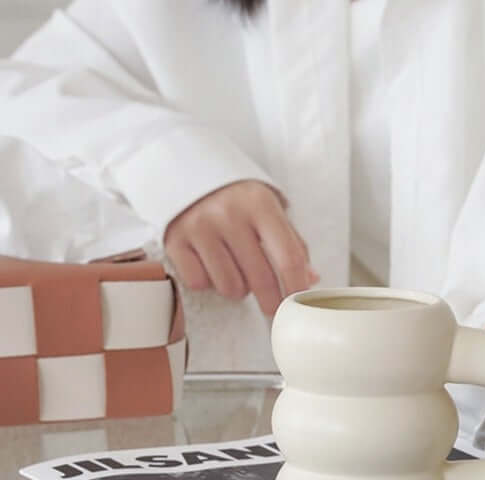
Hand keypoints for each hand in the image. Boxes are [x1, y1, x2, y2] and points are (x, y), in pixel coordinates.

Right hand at [164, 180, 317, 315]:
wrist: (186, 168)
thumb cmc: (236, 197)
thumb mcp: (268, 209)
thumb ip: (291, 243)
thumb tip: (310, 279)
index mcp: (260, 204)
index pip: (288, 258)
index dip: (296, 287)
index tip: (297, 304)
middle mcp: (229, 214)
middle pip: (261, 279)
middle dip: (271, 301)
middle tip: (272, 306)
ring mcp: (199, 227)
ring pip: (230, 287)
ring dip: (236, 288)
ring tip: (235, 270)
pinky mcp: (175, 240)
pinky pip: (199, 283)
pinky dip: (207, 281)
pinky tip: (209, 264)